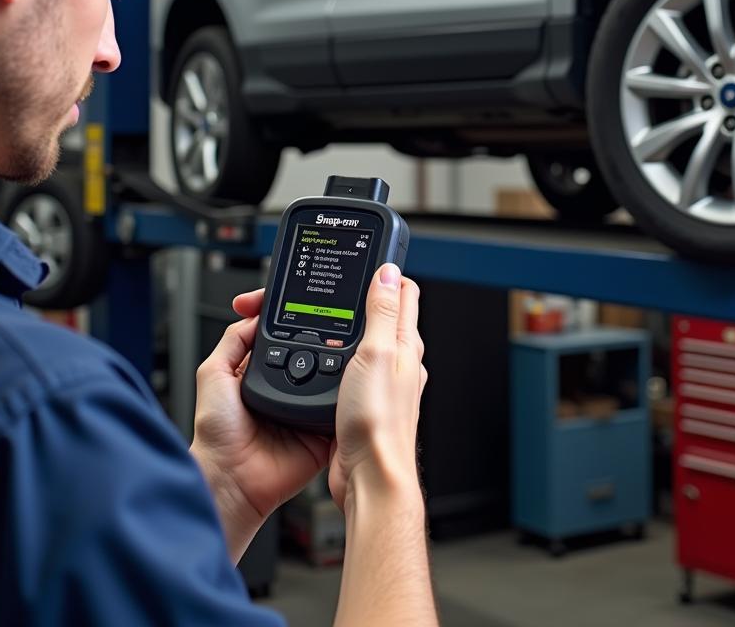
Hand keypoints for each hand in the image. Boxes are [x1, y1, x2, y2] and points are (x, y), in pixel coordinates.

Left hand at [190, 289, 330, 561]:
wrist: (231, 479)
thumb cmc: (216, 435)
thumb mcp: (213, 374)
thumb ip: (233, 340)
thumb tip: (255, 312)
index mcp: (264, 372)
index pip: (286, 337)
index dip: (296, 320)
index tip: (306, 301)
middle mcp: (288, 388)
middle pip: (314, 353)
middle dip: (326, 339)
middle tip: (336, 326)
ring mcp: (306, 408)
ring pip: (332, 378)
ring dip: (341, 366)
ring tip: (348, 350)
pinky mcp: (322, 431)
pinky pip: (342, 410)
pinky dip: (349, 399)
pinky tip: (353, 385)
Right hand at [329, 263, 427, 510]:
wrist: (370, 478)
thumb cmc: (378, 423)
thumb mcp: (377, 353)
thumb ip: (383, 312)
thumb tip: (389, 272)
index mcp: (407, 345)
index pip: (404, 293)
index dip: (387, 271)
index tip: (372, 257)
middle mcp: (400, 362)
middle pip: (387, 314)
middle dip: (368, 294)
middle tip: (350, 279)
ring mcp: (384, 382)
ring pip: (370, 341)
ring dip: (353, 325)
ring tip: (337, 310)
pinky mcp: (366, 401)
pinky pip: (355, 367)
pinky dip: (341, 355)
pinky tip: (328, 357)